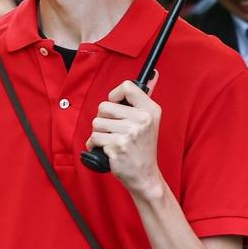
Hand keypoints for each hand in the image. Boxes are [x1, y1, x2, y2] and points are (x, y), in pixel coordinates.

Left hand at [87, 77, 163, 197]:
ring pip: (96, 123)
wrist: (144, 174)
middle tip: (114, 129)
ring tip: (111, 140)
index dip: (115, 95)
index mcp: (150, 110)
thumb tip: (153, 74)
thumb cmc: (143, 146)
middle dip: (103, 118)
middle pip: (104, 106)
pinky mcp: (117, 147)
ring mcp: (129, 134)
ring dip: (98, 133)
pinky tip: (106, 149)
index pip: (127, 87)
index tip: (117, 104)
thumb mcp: (150, 120)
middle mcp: (142, 120)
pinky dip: (95, 145)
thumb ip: (145, 97)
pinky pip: (94, 138)